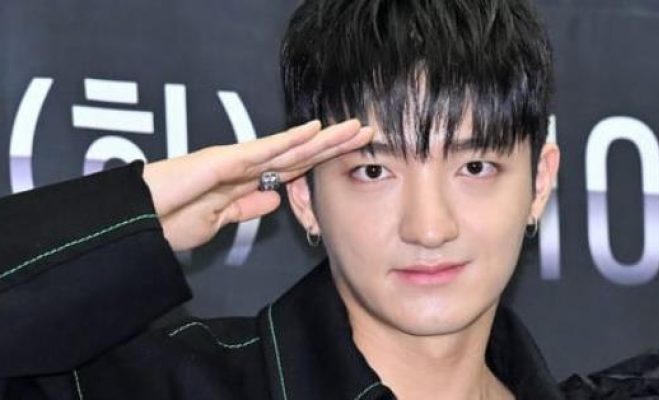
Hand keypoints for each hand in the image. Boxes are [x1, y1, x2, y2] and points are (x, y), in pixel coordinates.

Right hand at [142, 119, 372, 250]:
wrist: (135, 223)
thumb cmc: (167, 220)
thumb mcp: (218, 221)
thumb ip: (247, 207)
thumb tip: (276, 199)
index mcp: (246, 180)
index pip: (295, 167)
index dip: (325, 159)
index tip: (353, 153)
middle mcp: (245, 165)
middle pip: (300, 152)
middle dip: (335, 143)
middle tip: (368, 131)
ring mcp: (235, 160)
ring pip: (289, 146)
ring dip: (323, 137)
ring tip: (354, 127)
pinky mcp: (221, 161)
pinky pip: (262, 150)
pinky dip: (289, 140)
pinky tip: (314, 130)